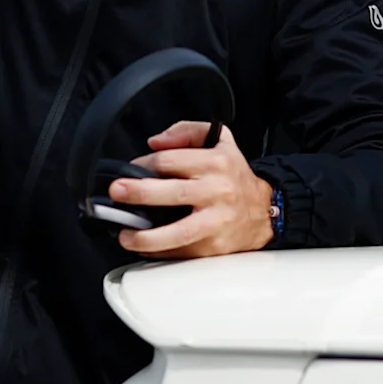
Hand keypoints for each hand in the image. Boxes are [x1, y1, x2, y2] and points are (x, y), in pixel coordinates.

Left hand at [112, 117, 270, 257]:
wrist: (265, 210)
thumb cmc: (234, 177)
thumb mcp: (219, 141)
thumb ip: (186, 132)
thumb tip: (155, 142)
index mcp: (216, 163)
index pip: (170, 161)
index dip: (143, 164)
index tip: (130, 170)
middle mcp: (217, 191)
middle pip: (172, 194)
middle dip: (139, 194)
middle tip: (117, 194)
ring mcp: (217, 222)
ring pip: (178, 232)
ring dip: (146, 236)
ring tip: (126, 235)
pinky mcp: (215, 246)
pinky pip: (183, 252)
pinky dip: (160, 251)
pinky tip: (145, 246)